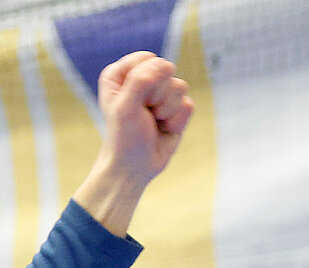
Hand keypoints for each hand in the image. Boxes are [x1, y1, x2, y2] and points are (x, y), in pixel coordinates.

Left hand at [97, 52, 191, 183]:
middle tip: (144, 114)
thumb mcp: (125, 107)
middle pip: (166, 70)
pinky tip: (164, 129)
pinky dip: (176, 121)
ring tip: (153, 123)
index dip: (145, 81)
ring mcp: (160, 93)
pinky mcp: (176, 108)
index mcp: (120, 74)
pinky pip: (188, 104)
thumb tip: (165, 65)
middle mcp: (141, 79)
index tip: (133, 102)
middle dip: (157, 97)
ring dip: (166, 110)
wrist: (134, 167)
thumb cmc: (124, 138)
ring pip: (180, 86)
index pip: (146, 59)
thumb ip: (141, 80)